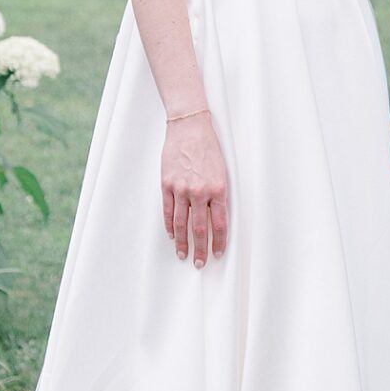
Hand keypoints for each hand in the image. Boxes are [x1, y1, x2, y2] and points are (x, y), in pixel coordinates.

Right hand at [161, 113, 228, 266]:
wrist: (190, 126)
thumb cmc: (210, 147)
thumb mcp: (222, 170)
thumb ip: (219, 194)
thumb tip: (217, 218)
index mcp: (219, 189)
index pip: (220, 224)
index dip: (219, 242)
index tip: (217, 254)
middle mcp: (200, 191)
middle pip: (200, 228)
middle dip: (201, 249)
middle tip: (200, 264)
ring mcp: (181, 188)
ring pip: (181, 223)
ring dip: (182, 242)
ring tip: (183, 255)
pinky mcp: (167, 184)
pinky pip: (168, 211)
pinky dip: (169, 225)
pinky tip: (172, 235)